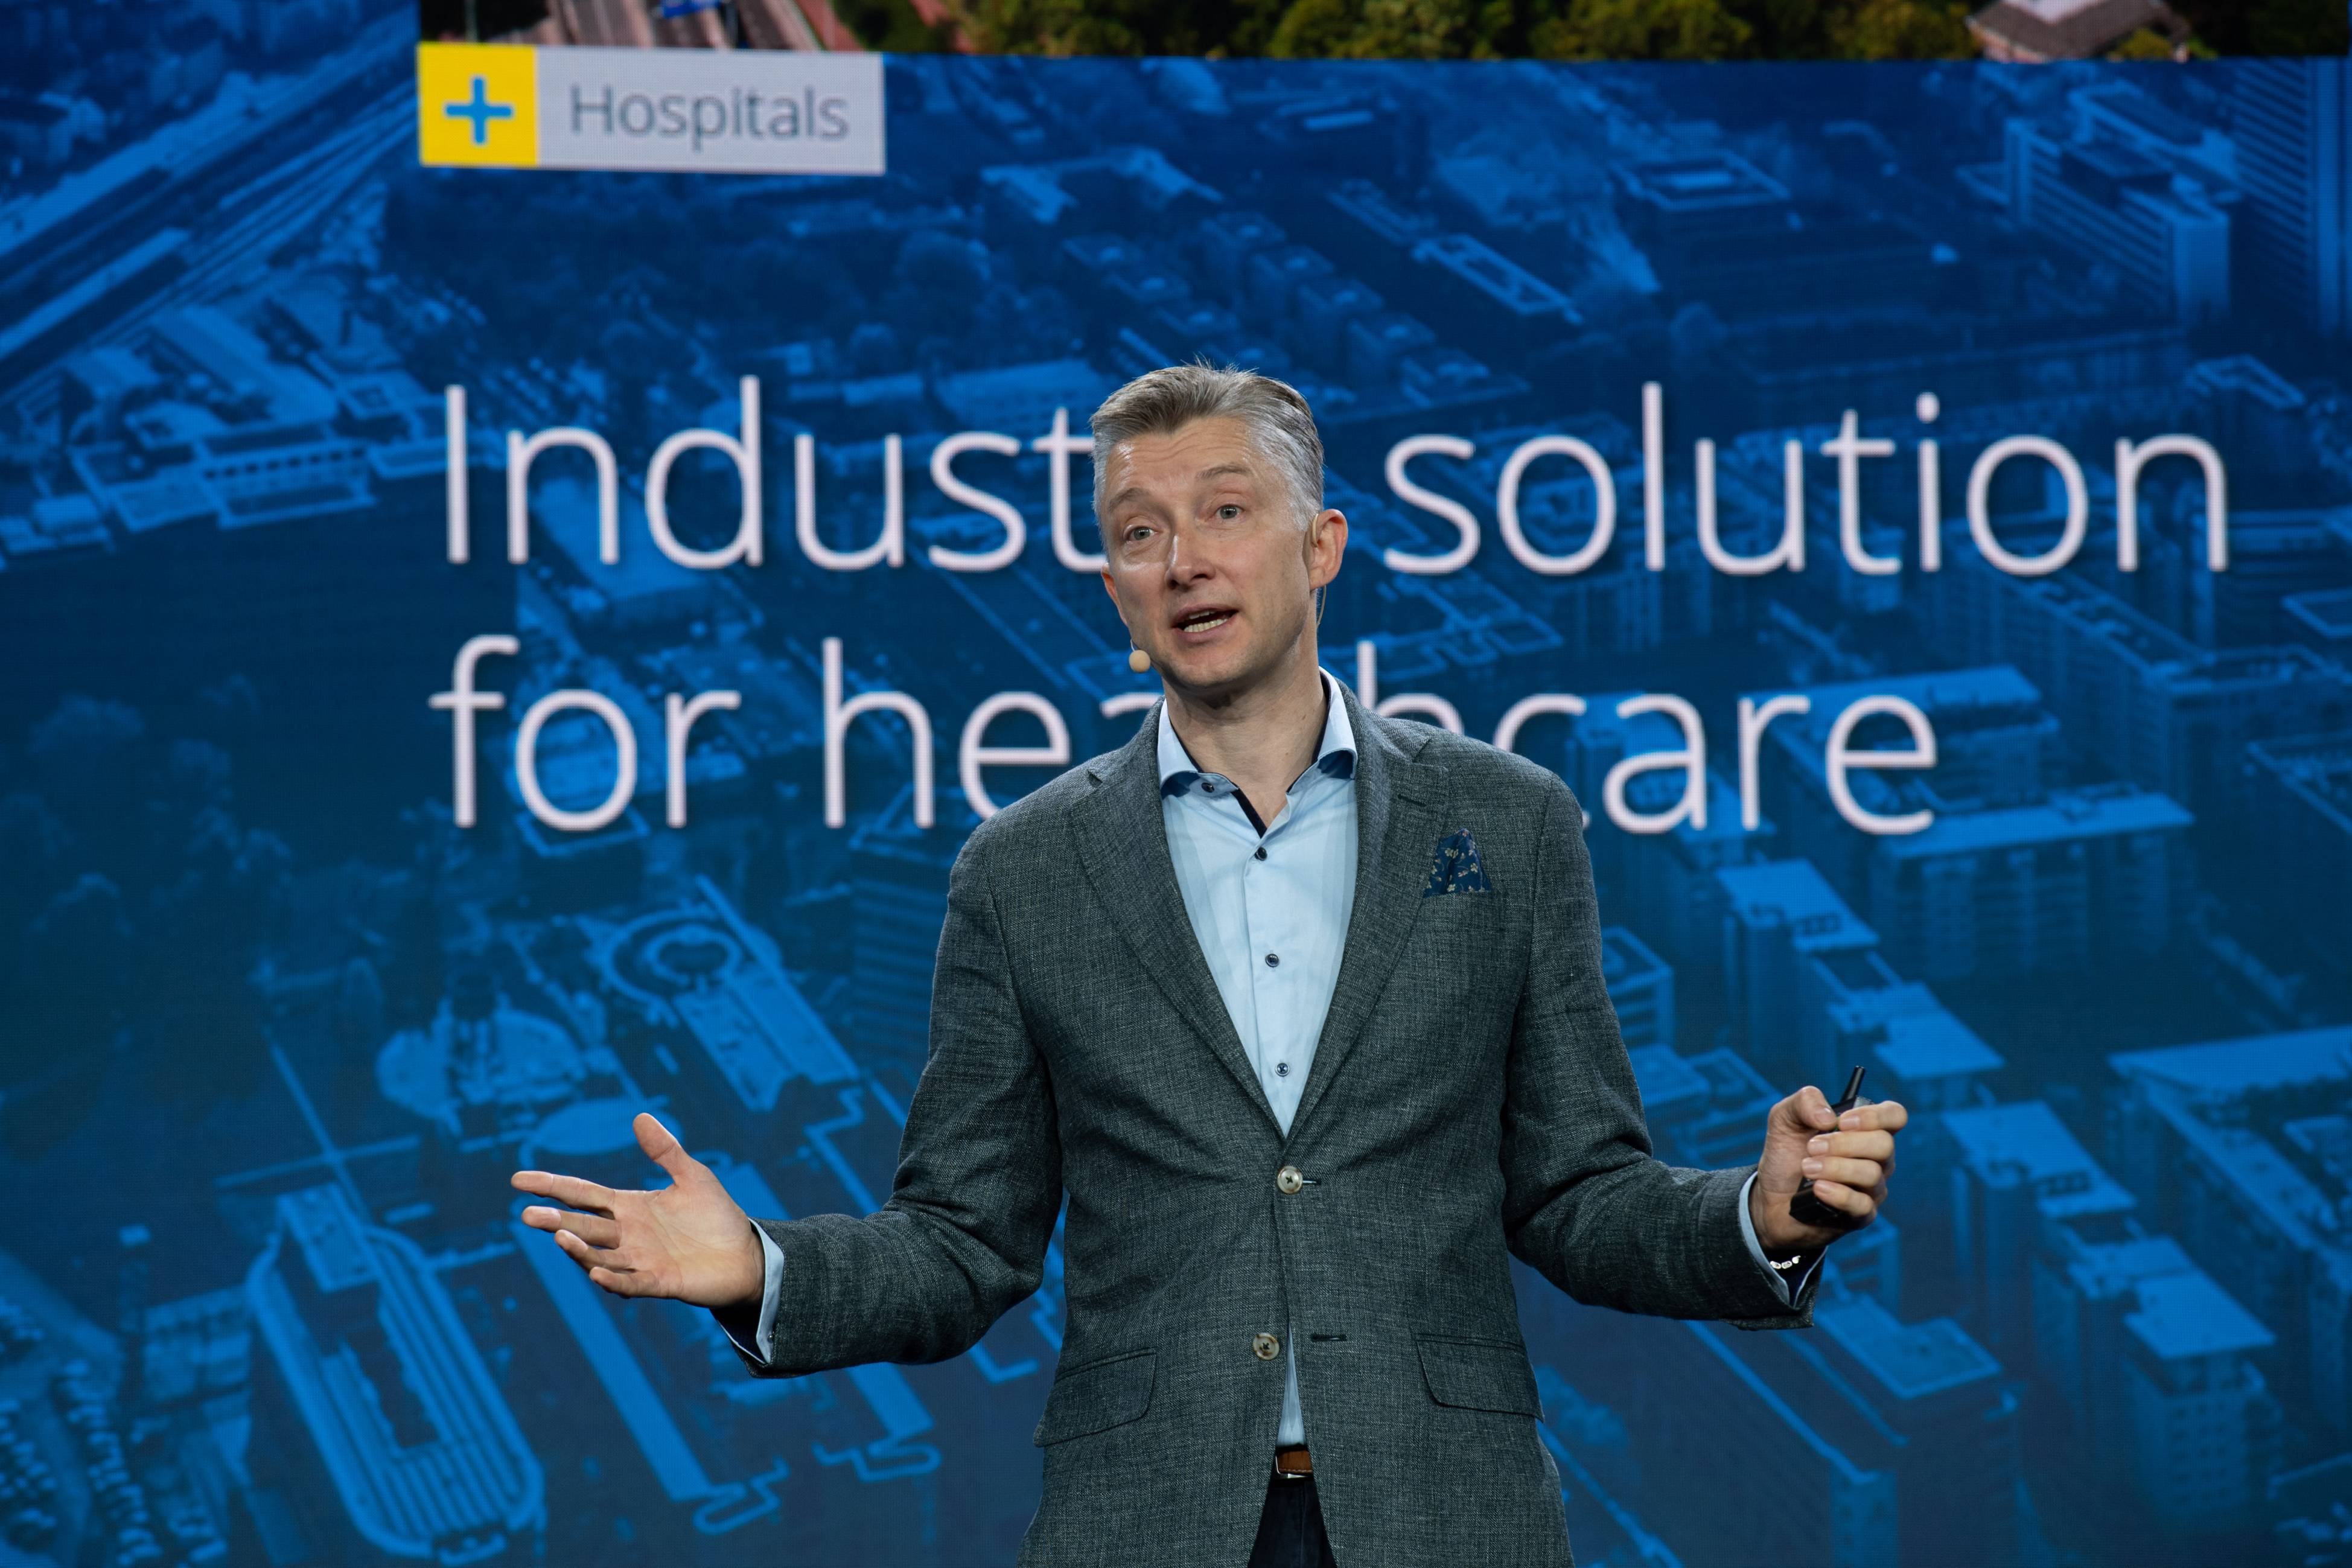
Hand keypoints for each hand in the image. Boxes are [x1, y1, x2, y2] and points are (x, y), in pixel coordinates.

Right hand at [511, 1112, 765, 1307]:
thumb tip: (640, 1116)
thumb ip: (665, 1150)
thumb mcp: (692, 1176)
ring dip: (579, 1249)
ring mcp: (641, 1261)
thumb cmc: (716, 1216)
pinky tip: (597, 1274)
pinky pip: (631, 1283)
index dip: (553, 1186)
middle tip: (528, 1214)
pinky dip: (614, 1280)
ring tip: (560, 1236)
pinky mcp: (661, 1283)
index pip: (583, 1194)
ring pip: (600, 1256)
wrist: (746, 1254)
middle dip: (556, 1220)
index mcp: (629, 1208)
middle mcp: (627, 1236)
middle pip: (584, 1226)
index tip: (518, 1180)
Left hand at [1749, 1087, 1908, 1259]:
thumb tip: (1828, 1117)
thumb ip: (1804, 1102)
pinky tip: (1817, 1189)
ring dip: (1835, 1167)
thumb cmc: (1786, 1154)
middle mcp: (1876, 1159)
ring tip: (1806, 1167)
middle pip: (1884, 1144)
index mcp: (1865, 1131)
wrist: (1770, 1195)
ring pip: (1872, 1174)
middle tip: (1812, 1147)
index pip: (1894, 1116)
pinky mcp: (1860, 1215)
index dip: (1875, 1115)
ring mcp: (1871, 1189)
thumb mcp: (1785, 1118)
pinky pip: (1862, 1205)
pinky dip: (1838, 1194)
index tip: (1842, 1121)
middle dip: (1844, 1143)